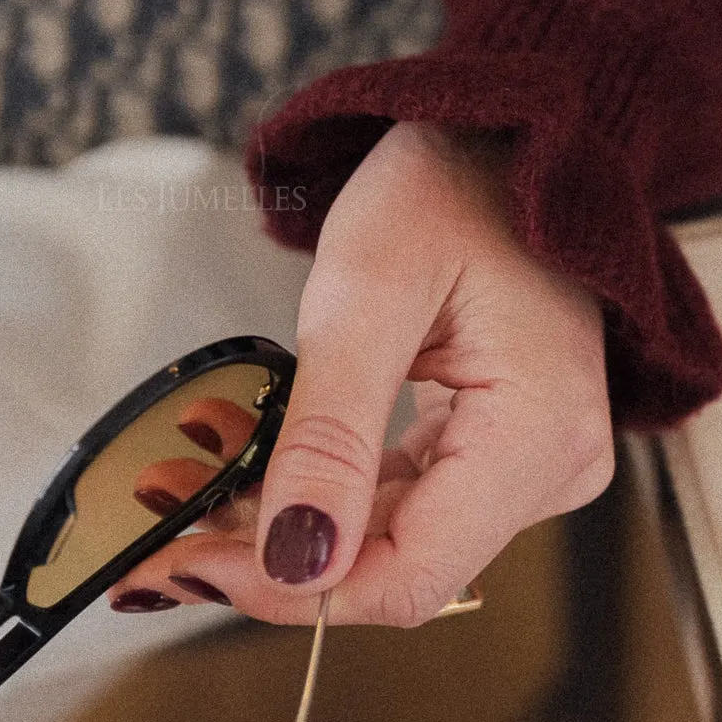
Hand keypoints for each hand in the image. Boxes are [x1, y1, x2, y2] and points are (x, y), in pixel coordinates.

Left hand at [110, 123, 613, 623]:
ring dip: (296, 529)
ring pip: (397, 542)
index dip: (293, 587)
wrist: (511, 134)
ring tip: (200, 496)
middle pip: (399, 567)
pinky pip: (412, 502)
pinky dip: (332, 496)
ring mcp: (536, 460)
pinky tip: (264, 476)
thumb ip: (329, 434)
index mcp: (540, 434)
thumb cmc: (455, 182)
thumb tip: (292, 561)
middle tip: (166, 532)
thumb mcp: (368, 293)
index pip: (410, 576)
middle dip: (277, 557)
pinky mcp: (508, 446)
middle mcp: (554, 466)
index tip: (189, 565)